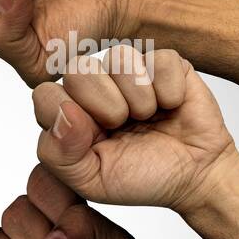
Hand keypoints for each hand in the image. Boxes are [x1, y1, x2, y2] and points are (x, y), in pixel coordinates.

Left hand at [32, 45, 236, 213]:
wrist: (193, 177)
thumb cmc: (139, 177)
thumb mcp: (89, 181)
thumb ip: (59, 154)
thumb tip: (63, 114)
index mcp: (68, 113)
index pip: (45, 93)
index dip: (69, 115)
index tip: (93, 138)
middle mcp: (93, 87)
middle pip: (77, 69)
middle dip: (104, 105)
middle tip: (122, 126)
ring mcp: (129, 72)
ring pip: (119, 56)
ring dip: (138, 97)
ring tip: (147, 117)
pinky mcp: (165, 63)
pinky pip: (159, 58)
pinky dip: (168, 90)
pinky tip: (171, 106)